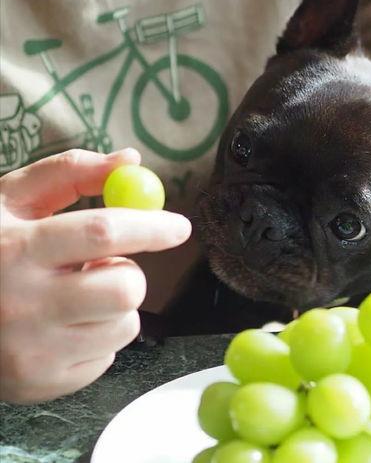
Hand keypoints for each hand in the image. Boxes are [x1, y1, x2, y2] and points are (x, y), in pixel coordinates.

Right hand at [0, 149, 190, 402]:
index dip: (150, 227)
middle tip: (103, 267)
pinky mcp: (41, 383)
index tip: (180, 227)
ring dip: (115, 306)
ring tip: (75, 296)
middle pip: (125, 289)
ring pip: (126, 325)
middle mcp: (24, 305)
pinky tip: (64, 325)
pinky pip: (107, 356)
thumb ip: (69, 173)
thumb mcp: (10, 201)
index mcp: (17, 249)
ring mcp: (33, 351)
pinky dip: (98, 335)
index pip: (101, 233)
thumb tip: (129, 161)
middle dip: (129, 273)